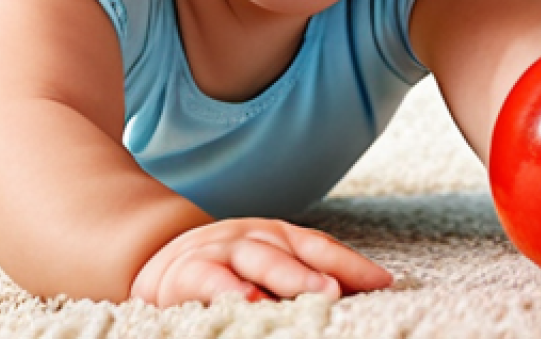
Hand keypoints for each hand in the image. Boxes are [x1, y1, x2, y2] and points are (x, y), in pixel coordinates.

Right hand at [129, 218, 391, 306]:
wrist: (155, 256)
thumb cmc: (226, 271)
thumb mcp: (264, 267)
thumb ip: (301, 277)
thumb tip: (356, 295)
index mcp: (275, 237)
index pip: (317, 247)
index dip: (350, 263)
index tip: (385, 282)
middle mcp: (251, 238)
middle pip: (289, 252)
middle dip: (319, 271)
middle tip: (343, 290)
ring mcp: (219, 252)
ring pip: (255, 261)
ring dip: (285, 278)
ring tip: (314, 296)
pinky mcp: (187, 273)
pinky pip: (209, 281)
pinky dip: (229, 291)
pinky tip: (247, 303)